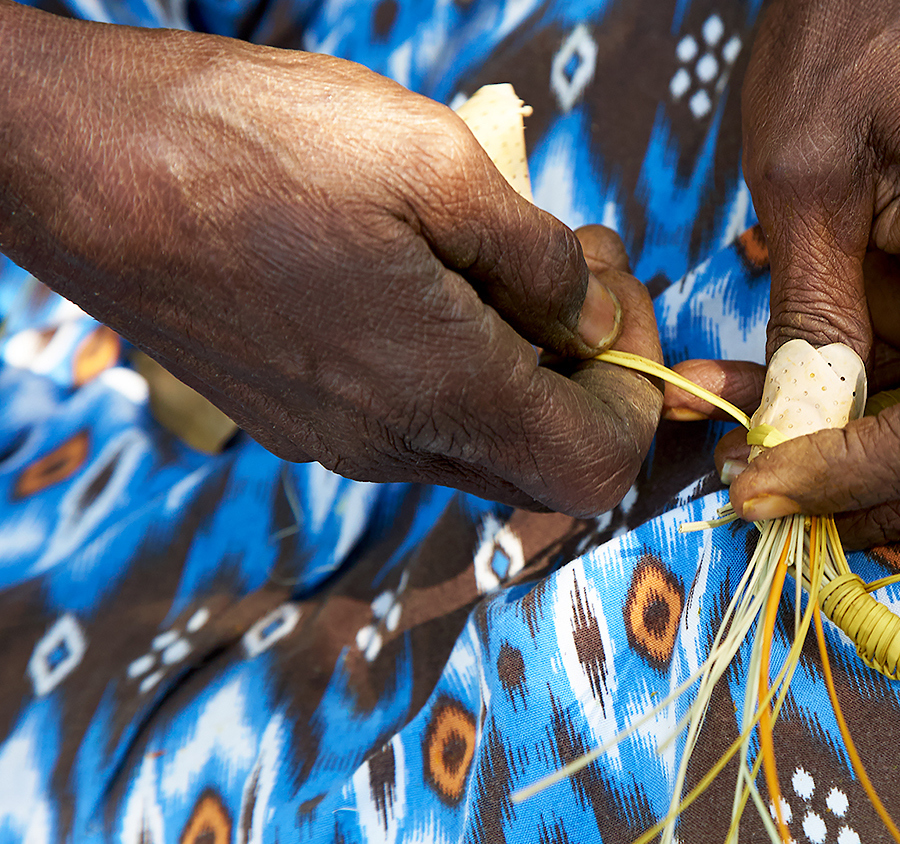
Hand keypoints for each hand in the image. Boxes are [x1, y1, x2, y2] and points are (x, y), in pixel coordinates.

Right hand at [0, 6, 660, 515]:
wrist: (82, 166)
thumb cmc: (251, 145)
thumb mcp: (436, 161)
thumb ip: (541, 259)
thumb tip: (593, 316)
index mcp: (441, 395)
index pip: (599, 465)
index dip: (640, 392)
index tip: (619, 301)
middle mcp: (390, 446)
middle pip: (544, 461)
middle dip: (591, 372)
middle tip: (579, 269)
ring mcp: (336, 441)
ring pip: (479, 440)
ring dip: (524, 365)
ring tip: (503, 257)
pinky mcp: (295, 418)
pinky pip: (414, 420)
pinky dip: (458, 365)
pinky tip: (432, 277)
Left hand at [667, 0, 899, 545]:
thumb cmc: (850, 42)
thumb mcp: (802, 177)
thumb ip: (810, 316)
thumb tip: (794, 439)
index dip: (862, 480)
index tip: (763, 491)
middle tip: (789, 494)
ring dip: (883, 471)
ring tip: (765, 439)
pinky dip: (880, 423)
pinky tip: (791, 392)